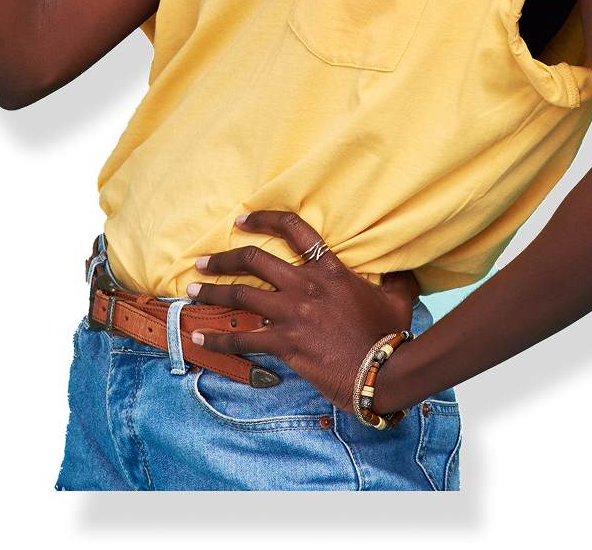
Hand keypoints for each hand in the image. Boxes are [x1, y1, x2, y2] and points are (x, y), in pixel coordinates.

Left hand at [184, 211, 418, 418]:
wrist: (383, 372)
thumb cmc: (390, 335)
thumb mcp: (398, 296)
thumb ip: (395, 277)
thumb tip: (402, 268)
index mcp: (328, 269)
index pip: (292, 229)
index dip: (263, 218)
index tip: (241, 219)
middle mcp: (304, 286)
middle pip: (253, 260)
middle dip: (223, 258)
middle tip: (203, 260)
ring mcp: (292, 314)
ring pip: (240, 295)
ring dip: (212, 291)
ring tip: (190, 290)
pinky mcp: (285, 343)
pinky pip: (243, 339)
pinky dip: (218, 339)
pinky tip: (200, 338)